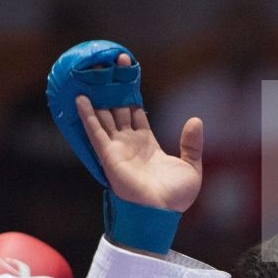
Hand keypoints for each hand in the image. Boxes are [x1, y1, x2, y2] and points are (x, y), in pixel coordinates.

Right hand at [77, 55, 202, 214]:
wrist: (161, 214)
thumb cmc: (175, 197)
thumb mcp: (191, 167)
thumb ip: (191, 144)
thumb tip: (195, 120)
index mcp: (147, 144)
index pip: (135, 111)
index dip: (132, 92)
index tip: (128, 71)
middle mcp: (129, 143)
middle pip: (118, 108)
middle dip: (114, 86)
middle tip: (110, 63)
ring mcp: (118, 148)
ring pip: (105, 115)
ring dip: (99, 95)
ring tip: (92, 73)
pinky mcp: (109, 156)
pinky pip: (96, 132)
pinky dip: (88, 115)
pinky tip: (81, 99)